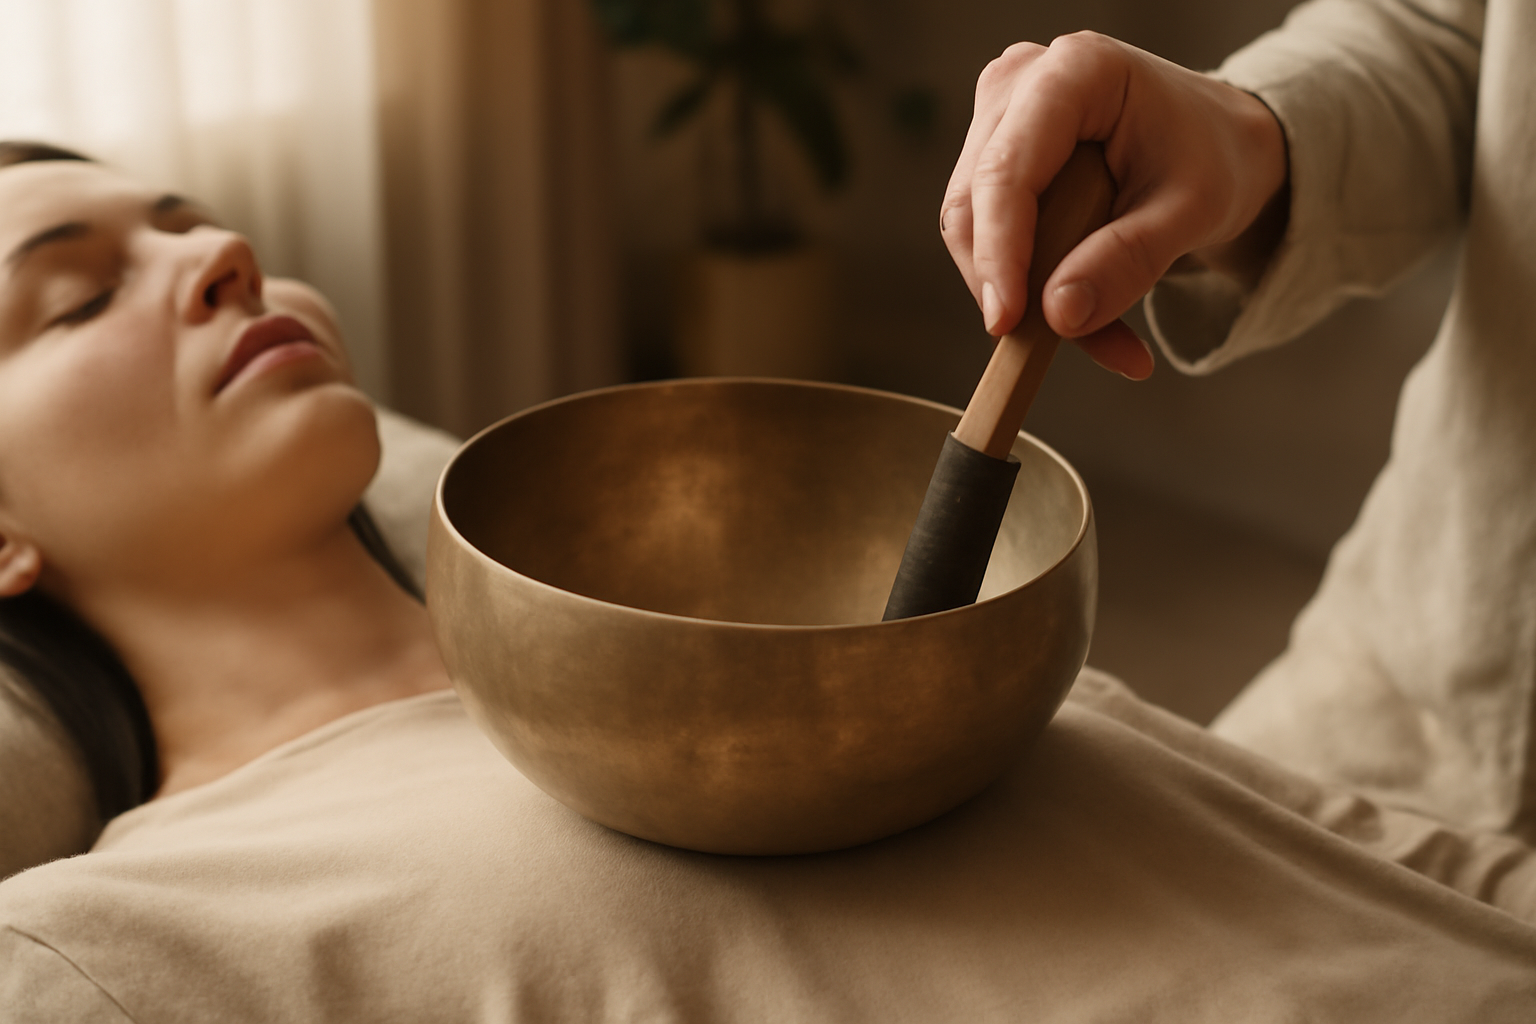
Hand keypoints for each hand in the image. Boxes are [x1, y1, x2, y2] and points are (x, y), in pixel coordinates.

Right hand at [941, 32, 1289, 378]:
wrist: (1217, 145)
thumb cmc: (1212, 158)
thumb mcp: (1193, 212)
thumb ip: (1129, 260)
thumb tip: (1059, 315)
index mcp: (1076, 71)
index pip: (1008, 170)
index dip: (1001, 251)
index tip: (1007, 322)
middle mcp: (1020, 81)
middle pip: (975, 203)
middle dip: (1008, 284)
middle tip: (1063, 342)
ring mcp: (998, 117)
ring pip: (969, 227)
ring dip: (1016, 292)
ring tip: (1095, 334)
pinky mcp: (992, 154)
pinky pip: (984, 235)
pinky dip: (1021, 284)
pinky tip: (1073, 309)